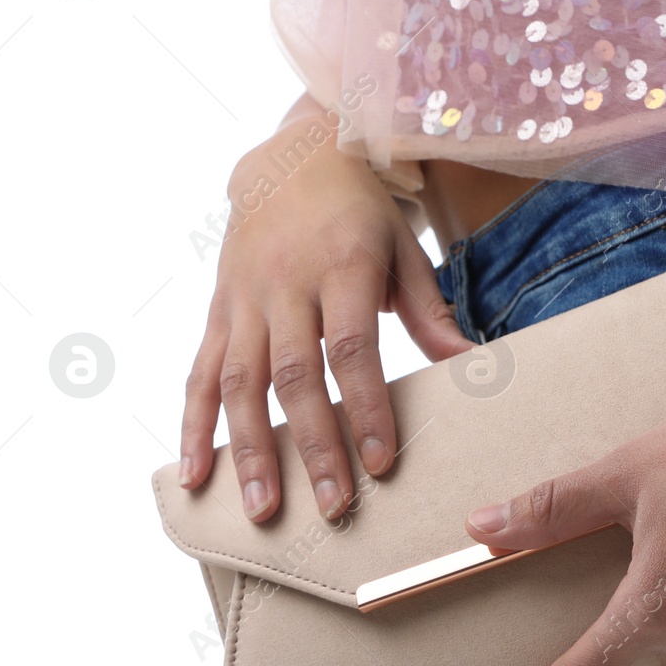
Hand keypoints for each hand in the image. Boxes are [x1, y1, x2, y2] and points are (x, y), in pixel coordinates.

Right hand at [180, 110, 473, 521]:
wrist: (291, 157)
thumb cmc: (360, 212)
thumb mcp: (403, 248)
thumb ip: (430, 311)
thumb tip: (472, 365)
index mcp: (341, 266)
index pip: (352, 348)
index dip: (364, 406)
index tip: (382, 461)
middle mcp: (284, 284)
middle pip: (294, 376)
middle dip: (313, 446)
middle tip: (332, 506)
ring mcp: (243, 299)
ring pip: (239, 383)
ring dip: (249, 450)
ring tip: (262, 508)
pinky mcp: (216, 310)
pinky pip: (199, 373)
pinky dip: (193, 427)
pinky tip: (196, 474)